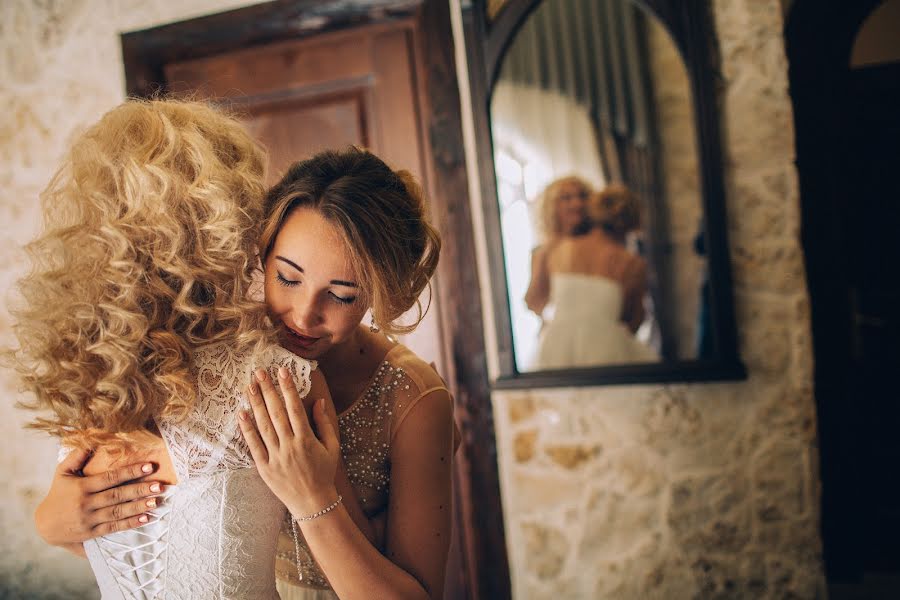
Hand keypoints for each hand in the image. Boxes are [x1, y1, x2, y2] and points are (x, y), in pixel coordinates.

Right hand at [35, 448, 163, 545]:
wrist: (45, 524)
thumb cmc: (58, 493)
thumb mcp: (63, 472)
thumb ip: (77, 456)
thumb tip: (92, 438)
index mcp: (82, 486)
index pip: (110, 478)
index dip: (130, 471)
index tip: (149, 466)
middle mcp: (87, 503)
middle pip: (117, 495)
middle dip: (140, 490)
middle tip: (159, 486)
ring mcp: (90, 519)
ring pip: (118, 512)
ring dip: (138, 507)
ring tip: (156, 501)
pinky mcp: (92, 533)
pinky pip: (114, 528)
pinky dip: (131, 523)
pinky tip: (146, 518)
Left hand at [238, 367, 340, 516]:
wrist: (313, 503)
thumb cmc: (324, 473)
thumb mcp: (332, 447)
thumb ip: (324, 423)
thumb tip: (319, 401)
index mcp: (307, 440)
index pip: (295, 408)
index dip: (288, 388)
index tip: (282, 371)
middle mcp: (289, 446)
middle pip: (276, 413)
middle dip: (267, 390)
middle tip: (259, 372)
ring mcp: (275, 457)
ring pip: (263, 426)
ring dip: (255, 404)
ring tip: (249, 386)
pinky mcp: (264, 468)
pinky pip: (253, 445)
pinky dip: (247, 429)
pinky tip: (242, 413)